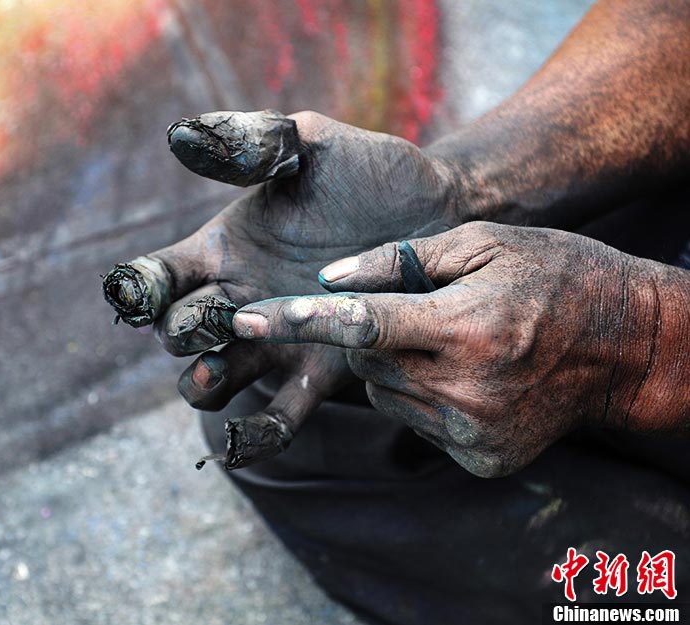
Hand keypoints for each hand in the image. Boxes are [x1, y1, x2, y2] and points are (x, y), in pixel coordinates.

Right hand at [109, 110, 458, 467]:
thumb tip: (184, 137)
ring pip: (213, 380)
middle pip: (178, 334)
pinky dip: (257, 434)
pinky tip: (250, 438)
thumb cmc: (372, 172)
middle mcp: (239, 299)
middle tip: (214, 317)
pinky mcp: (320, 371)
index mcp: (223, 249)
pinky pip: (279, 416)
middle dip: (181, 333)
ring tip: (212, 375)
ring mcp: (277, 340)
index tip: (139, 293)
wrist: (441, 212)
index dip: (139, 288)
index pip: (159, 277)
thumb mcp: (313, 143)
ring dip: (203, 383)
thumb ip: (256, 142)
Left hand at [231, 222, 685, 475]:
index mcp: (465, 328)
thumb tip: (327, 279)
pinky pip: (415, 423)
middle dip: (371, 337)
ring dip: (397, 367)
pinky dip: (423, 396)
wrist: (625, 344)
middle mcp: (465, 391)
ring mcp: (473, 433)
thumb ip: (398, 259)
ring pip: (385, 397)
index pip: (359, 326)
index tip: (244, 318)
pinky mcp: (481, 460)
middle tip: (416, 312)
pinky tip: (466, 375)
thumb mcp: (481, 243)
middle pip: (366, 366)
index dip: (298, 320)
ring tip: (450, 341)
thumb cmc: (552, 274)